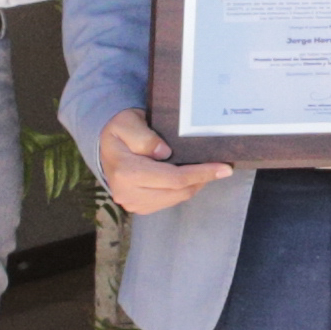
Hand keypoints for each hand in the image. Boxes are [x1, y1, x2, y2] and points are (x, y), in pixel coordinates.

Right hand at [98, 108, 238, 211]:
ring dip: (195, 185)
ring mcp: (132, 203)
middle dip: (202, 180)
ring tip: (209, 171)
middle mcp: (127, 193)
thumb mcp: (127, 122)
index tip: (223, 168)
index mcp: (125, 173)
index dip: (201, 174)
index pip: (172, 179)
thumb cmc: (120, 130)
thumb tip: (164, 152)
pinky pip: (169, 201)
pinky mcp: (139, 207)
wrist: (107, 146)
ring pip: (176, 198)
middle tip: (222, 168)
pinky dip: (183, 190)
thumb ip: (143, 136)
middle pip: (177, 192)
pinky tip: (192, 177)